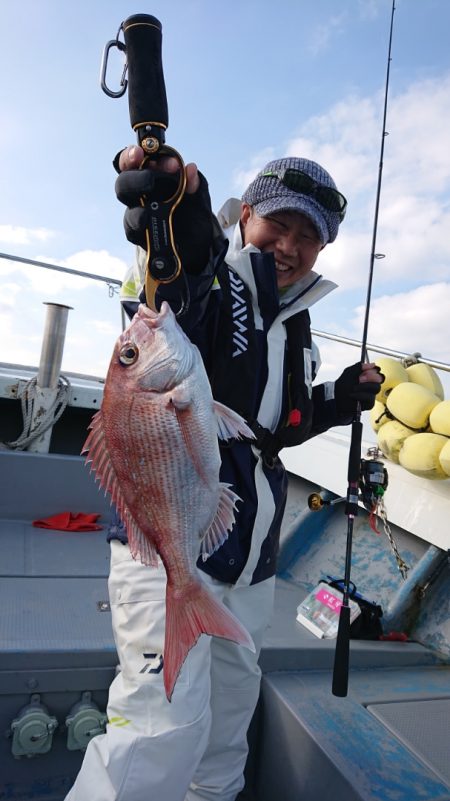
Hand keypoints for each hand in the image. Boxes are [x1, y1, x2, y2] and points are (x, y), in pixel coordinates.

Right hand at [114, 145, 213, 273]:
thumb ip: (195, 184)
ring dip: (136, 200)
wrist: (197, 248)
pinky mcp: (137, 234)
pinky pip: (131, 227)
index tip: (140, 153)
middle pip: (124, 180)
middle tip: (150, 178)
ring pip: (125, 202)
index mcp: (152, 176)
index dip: (133, 154)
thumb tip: (190, 169)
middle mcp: (140, 192)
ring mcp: (137, 212)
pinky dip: (139, 221)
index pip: (134, 160)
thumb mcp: (200, 198)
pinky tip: (146, 219)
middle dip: (134, 177)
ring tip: (148, 202)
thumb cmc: (193, 217)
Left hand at [334, 362, 383, 414]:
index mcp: (366, 376)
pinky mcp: (369, 403)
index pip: (376, 371)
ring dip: (364, 386)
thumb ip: (358, 367)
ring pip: (376, 388)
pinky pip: (370, 399)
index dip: (373, 371)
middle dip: (370, 377)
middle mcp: (370, 385)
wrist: (336, 399)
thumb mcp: (348, 373)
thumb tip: (372, 365)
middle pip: (379, 379)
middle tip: (360, 379)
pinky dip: (361, 395)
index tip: (365, 371)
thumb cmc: (342, 386)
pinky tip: (353, 395)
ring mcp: (371, 394)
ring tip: (353, 388)